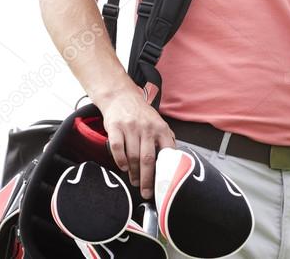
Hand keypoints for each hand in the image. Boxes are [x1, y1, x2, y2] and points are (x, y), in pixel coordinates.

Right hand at [98, 84, 175, 198]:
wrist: (121, 97)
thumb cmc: (142, 115)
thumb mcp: (159, 123)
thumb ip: (166, 140)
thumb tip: (174, 162)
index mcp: (161, 128)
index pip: (167, 153)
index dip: (165, 172)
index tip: (164, 186)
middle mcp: (147, 127)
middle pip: (148, 159)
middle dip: (147, 179)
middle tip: (147, 192)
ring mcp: (130, 127)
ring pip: (133, 156)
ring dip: (133, 173)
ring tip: (134, 181)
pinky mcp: (115, 127)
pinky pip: (117, 148)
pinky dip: (120, 160)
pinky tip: (123, 167)